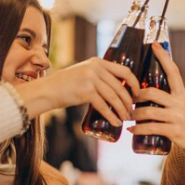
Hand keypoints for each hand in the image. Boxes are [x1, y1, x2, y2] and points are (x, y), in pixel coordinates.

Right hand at [14, 57, 138, 125]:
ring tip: (125, 118)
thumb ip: (99, 76)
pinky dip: (111, 115)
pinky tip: (116, 122)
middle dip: (128, 101)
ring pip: (114, 96)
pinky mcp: (86, 91)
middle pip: (120, 86)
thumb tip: (117, 88)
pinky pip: (104, 105)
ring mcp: (90, 78)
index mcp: (98, 62)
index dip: (134, 83)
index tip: (137, 94)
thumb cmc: (66, 86)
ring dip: (122, 110)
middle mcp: (96, 67)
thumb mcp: (84, 74)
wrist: (47, 90)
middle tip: (131, 111)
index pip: (124, 70)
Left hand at [129, 41, 184, 148]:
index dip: (163, 57)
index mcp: (183, 95)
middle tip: (128, 98)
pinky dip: (138, 129)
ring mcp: (177, 118)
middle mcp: (180, 104)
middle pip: (153, 92)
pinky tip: (130, 130)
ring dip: (134, 114)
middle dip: (137, 95)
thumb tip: (148, 94)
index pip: (173, 71)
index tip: (154, 45)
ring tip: (127, 116)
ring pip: (149, 112)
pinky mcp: (174, 132)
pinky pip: (151, 128)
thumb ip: (170, 100)